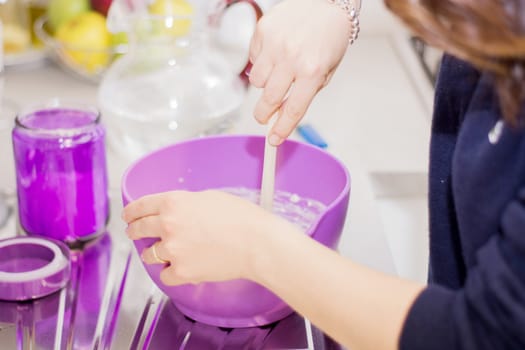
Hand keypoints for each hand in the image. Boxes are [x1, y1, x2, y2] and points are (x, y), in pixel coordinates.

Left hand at [122, 190, 288, 285]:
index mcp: (173, 202)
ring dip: (154, 253)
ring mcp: (172, 250)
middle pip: (138, 229)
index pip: (140, 206)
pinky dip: (171, 272)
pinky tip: (179, 268)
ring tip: (165, 253)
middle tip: (136, 233)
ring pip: (149, 254)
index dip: (131, 212)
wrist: (256, 243)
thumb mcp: (209, 197)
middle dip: (135, 231)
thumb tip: (177, 211)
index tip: (128, 216)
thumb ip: (185, 203)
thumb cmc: (241, 218)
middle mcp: (167, 225)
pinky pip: (164, 275)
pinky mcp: (181, 272)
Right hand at [249, 0, 351, 144]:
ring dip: (264, 84)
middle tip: (263, 116)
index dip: (282, 129)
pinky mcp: (262, 30)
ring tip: (277, 73)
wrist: (325, 1)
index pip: (293, 109)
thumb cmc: (329, 38)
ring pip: (256, 81)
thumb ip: (305, 93)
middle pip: (269, 99)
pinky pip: (253, 58)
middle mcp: (292, 58)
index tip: (274, 140)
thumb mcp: (326, 71)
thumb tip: (281, 114)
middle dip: (264, 114)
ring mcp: (275, 43)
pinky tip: (275, 52)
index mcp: (313, 71)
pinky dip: (261, 61)